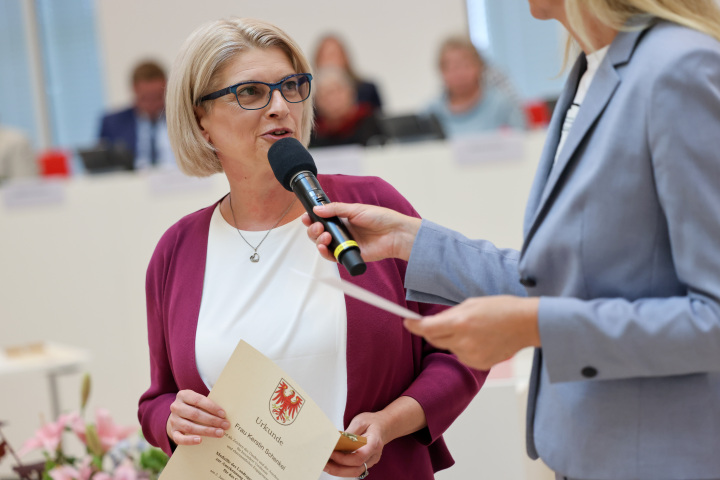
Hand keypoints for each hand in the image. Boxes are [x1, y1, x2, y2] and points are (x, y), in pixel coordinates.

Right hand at [166, 390, 229, 445]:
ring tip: (219, 433)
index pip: (198, 400)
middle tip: (225, 425)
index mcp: (183, 395)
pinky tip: (200, 440)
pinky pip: (179, 438)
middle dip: (212, 420)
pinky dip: (190, 440)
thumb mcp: (198, 401)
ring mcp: (173, 420)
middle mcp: (176, 407)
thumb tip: (224, 414)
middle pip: (195, 414)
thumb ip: (208, 404)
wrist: (178, 415)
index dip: (212, 407)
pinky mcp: (173, 432)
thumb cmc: (193, 406)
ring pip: (190, 427)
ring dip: (206, 431)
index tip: (223, 414)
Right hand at [301, 202, 420, 262]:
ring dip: (318, 240)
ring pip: (323, 245)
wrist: (395, 233)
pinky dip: (325, 253)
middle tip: (318, 227)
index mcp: (343, 219)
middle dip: (314, 230)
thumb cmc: (380, 218)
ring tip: (325, 237)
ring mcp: (345, 244)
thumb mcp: (356, 209)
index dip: (312, 219)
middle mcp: (342, 232)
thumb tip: (317, 209)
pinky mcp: (349, 255)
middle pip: (319, 233)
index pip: (323, 220)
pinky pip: (333, 257)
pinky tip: (324, 247)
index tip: (306, 217)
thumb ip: (335, 210)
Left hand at [323, 411, 387, 477]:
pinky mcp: (366, 463)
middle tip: (324, 463)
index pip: (359, 457)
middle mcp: (374, 455)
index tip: (331, 453)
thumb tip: (336, 441)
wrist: (384, 426)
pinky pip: (354, 470)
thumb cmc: (373, 422)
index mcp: (374, 443)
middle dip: (337, 469)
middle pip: (356, 469)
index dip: (343, 458)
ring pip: (355, 472)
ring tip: (325, 465)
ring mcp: (371, 461)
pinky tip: (332, 463)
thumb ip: (349, 433)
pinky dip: (342, 468)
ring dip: (338, 471)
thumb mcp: (360, 421)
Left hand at [404, 296, 540, 369]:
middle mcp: (463, 341)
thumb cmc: (501, 309)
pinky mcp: (479, 364)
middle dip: (434, 331)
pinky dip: (465, 348)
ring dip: (453, 339)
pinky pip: (462, 356)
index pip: (427, 328)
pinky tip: (481, 340)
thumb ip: (450, 314)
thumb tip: (435, 322)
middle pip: (434, 340)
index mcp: (460, 322)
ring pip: (449, 347)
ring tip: (474, 330)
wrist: (526, 324)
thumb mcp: (471, 304)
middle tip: (447, 322)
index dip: (414, 326)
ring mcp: (471, 355)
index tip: (407, 322)